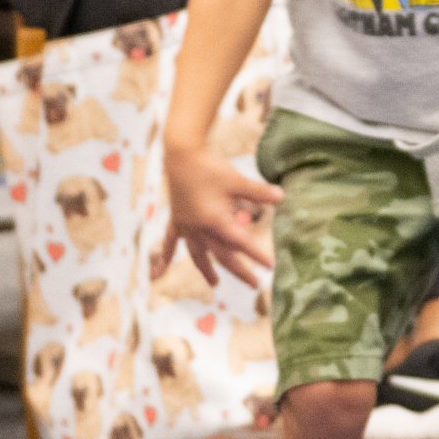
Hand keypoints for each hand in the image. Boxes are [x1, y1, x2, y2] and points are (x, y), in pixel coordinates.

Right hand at [159, 140, 281, 289]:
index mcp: (215, 220)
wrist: (181, 153)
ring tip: (215, 283)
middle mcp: (199, 228)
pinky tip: (157, 275)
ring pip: (197, 254)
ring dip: (206, 269)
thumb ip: (258, 192)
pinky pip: (170, 242)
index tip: (271, 266)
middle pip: (222, 255)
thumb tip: (282, 196)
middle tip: (255, 284)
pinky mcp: (177, 219)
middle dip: (239, 270)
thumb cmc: (210, 166)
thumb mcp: (237, 180)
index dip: (256, 254)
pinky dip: (165, 258)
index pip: (240, 242)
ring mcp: (186, 226)